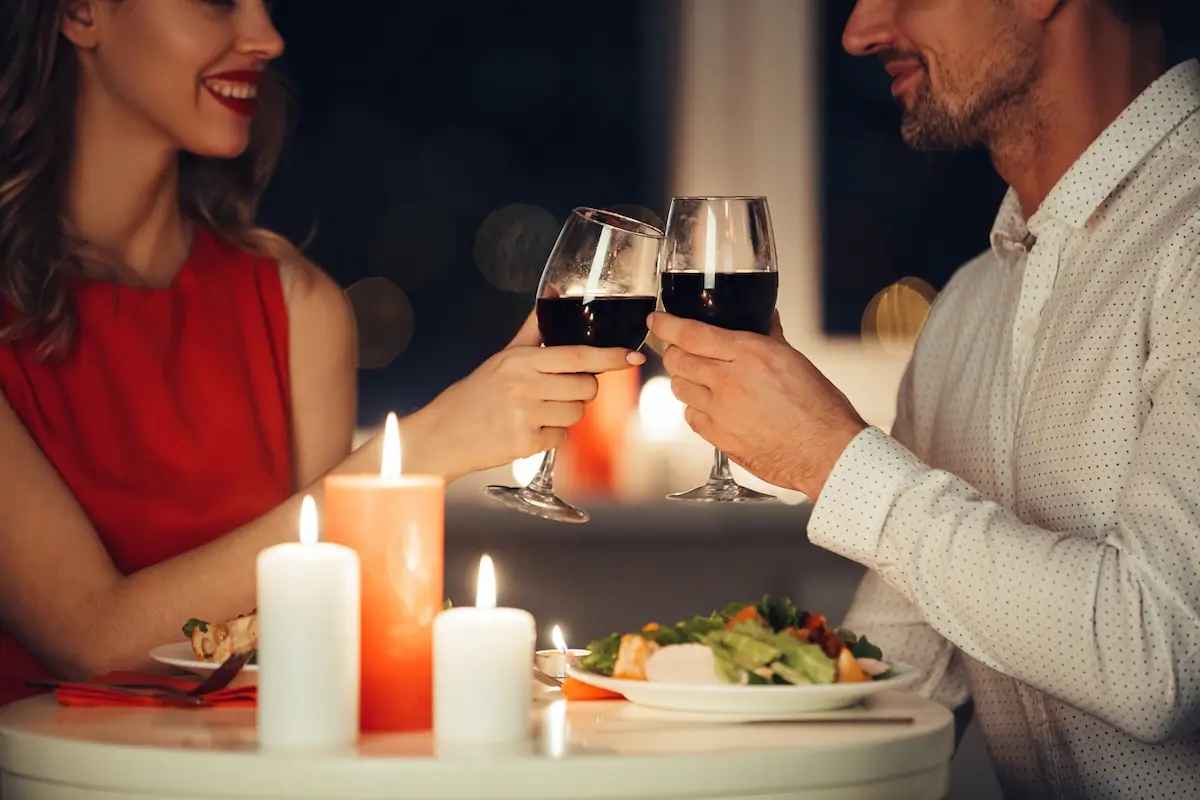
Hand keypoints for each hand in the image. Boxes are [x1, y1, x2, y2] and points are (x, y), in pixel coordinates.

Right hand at [418, 311, 644, 479]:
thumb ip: (533, 329)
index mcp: (521, 361)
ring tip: (537, 412)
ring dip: (565, 415)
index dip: (611, 357)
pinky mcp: (525, 443)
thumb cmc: (475, 395)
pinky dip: (550, 437)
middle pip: (586, 388)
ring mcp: (525, 415)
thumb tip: (553, 292)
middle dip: (580, 392)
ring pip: (577, 414)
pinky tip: (527, 430)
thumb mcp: (503, 357)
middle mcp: (524, 385)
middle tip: (555, 393)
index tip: (632, 357)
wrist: (443, 433)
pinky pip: (561, 438)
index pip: (578, 356)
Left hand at [648, 311, 867, 498]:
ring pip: (679, 388)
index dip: (666, 325)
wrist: (826, 451)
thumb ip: (770, 337)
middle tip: (681, 351)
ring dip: (684, 380)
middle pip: (677, 360)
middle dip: (674, 352)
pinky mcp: (719, 437)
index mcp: (749, 354)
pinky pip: (691, 416)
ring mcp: (720, 411)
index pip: (691, 334)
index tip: (656, 321)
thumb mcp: (795, 360)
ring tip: (700, 380)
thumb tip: (764, 320)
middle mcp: (729, 381)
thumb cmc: (819, 408)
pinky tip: (711, 407)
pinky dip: (695, 408)